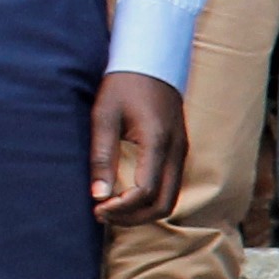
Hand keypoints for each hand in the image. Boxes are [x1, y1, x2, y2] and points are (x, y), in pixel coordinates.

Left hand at [90, 71, 187, 225]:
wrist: (151, 61)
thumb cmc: (123, 86)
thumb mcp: (104, 117)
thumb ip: (102, 157)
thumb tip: (98, 195)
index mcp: (158, 141)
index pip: (145, 192)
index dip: (121, 208)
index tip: (97, 207)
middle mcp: (176, 151)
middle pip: (164, 204)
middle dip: (133, 217)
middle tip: (103, 213)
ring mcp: (181, 151)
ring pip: (170, 199)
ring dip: (142, 211)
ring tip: (112, 207)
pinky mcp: (179, 151)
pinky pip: (170, 186)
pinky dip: (150, 199)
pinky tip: (126, 194)